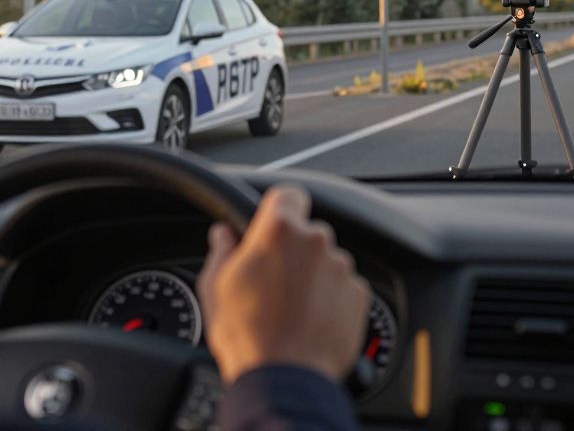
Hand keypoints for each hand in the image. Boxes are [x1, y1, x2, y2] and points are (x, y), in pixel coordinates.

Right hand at [196, 186, 369, 383]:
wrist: (284, 379)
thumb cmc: (246, 336)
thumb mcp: (215, 288)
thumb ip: (223, 251)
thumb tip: (223, 235)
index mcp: (279, 230)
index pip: (288, 194)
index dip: (280, 208)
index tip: (273, 224)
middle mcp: (316, 241)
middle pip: (307, 233)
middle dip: (294, 251)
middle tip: (274, 281)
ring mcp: (341, 268)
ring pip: (326, 262)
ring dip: (313, 277)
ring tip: (291, 309)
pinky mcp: (359, 295)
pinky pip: (343, 287)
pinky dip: (331, 299)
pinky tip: (310, 321)